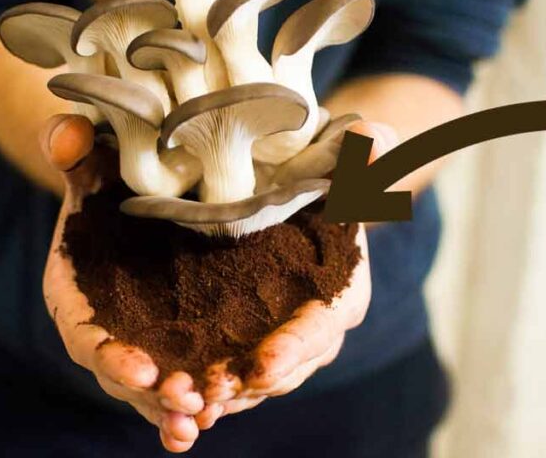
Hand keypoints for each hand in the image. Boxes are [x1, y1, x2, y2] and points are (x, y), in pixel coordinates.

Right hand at [41, 114, 205, 451]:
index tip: (143, 369)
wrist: (143, 200)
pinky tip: (222, 414)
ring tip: (207, 418)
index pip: (87, 336)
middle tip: (188, 401)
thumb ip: (81, 153)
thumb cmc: (114, 183)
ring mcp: (144, 345)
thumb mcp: (101, 166)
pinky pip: (189, 382)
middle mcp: (107, 330)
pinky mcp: (179, 348)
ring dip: (180, 408)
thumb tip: (69, 133)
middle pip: (125, 375)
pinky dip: (201, 403)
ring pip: (158, 389)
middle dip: (155, 394)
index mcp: (76, 296)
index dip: (111, 356)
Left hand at [193, 120, 397, 430]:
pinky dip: (205, 390)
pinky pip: (229, 378)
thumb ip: (369, 146)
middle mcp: (318, 325)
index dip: (297, 347)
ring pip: (256, 382)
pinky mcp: (248, 343)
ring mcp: (282, 340)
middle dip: (251, 384)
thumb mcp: (351, 149)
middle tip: (208, 393)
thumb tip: (374, 144)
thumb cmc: (331, 166)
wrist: (302, 188)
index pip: (326, 326)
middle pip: (289, 368)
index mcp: (345, 288)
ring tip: (182, 401)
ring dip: (222, 395)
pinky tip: (171, 398)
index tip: (263, 364)